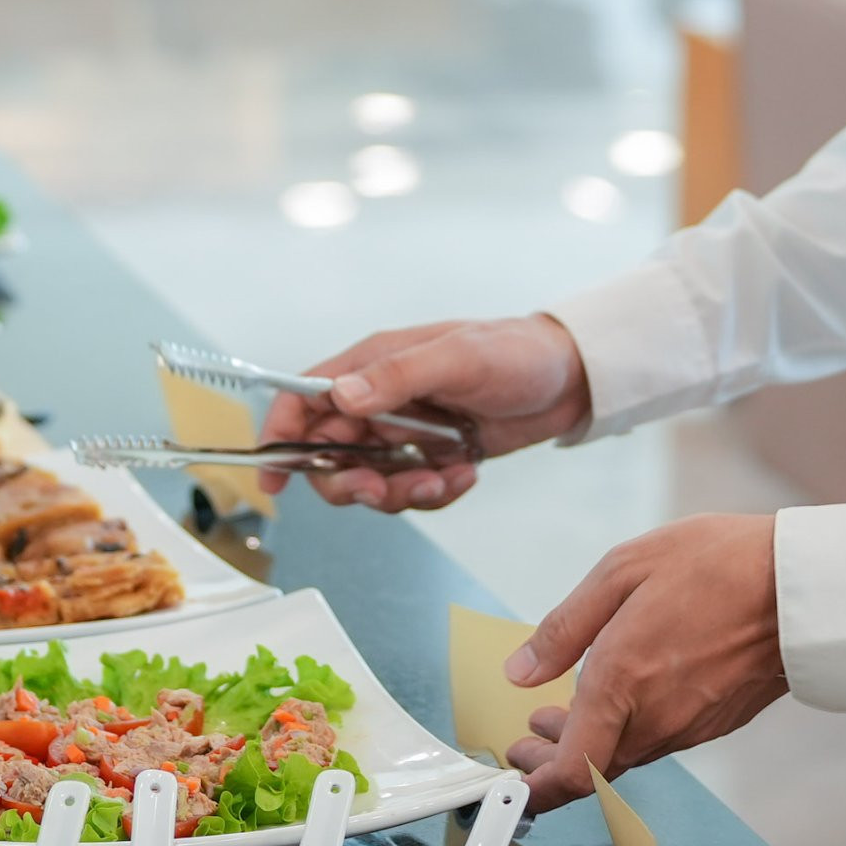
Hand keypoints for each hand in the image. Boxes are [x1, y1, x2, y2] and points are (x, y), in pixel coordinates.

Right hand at [260, 315, 592, 513]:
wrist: (572, 379)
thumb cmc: (516, 353)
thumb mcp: (458, 358)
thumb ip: (398, 377)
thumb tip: (340, 395)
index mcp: (372, 365)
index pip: (304, 400)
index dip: (280, 438)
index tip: (274, 479)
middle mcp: (380, 400)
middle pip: (328, 455)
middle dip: (350, 482)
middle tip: (384, 490)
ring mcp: (404, 432)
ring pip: (369, 480)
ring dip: (400, 493)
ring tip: (445, 481)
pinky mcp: (431, 457)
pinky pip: (412, 491)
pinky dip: (435, 493)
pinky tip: (467, 475)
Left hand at [500, 515, 786, 810]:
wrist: (803, 586)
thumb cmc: (718, 565)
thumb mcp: (624, 570)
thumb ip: (565, 627)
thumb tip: (522, 670)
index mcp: (622, 684)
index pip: (569, 772)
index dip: (534, 786)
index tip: (512, 775)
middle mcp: (654, 719)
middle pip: (591, 768)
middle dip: (550, 759)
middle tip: (526, 737)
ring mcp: (689, 727)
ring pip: (624, 753)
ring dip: (588, 740)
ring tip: (562, 711)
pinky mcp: (714, 723)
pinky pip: (658, 738)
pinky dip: (627, 729)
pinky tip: (621, 697)